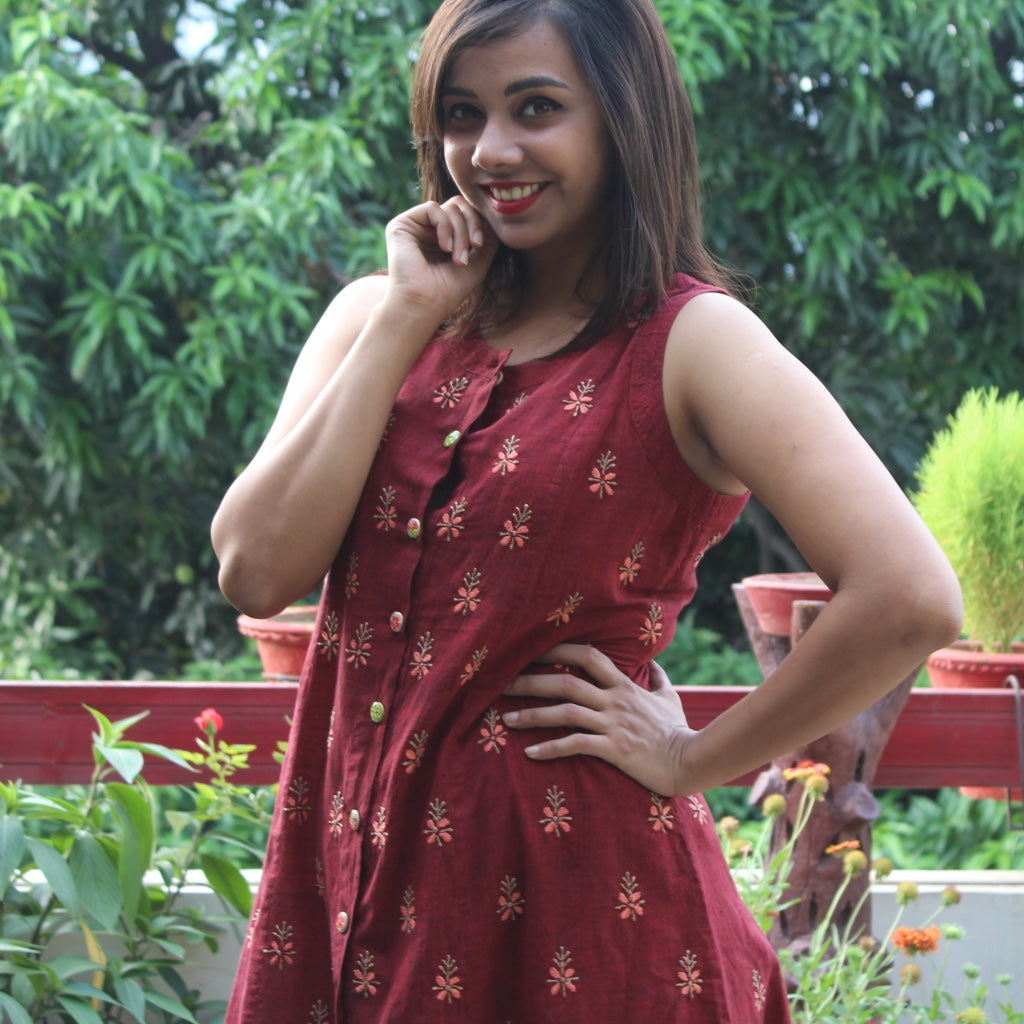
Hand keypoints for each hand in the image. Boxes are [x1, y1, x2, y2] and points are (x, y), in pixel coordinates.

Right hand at [383, 197, 498, 321]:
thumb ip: (487, 240)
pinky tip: (445, 248)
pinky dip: (445, 226)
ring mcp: (415, 227)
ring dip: (460, 232)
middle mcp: (428, 230)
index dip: (478, 224)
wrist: (425, 305)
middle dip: (472, 224)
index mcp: (443, 238)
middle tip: (474, 248)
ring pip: (449, 207)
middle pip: (459, 205)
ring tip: (458, 258)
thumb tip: (493, 221)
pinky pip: (433, 208)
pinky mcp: (402, 225)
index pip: (465, 214)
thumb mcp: (477, 263)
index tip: (480, 246)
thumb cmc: (448, 291)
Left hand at [502, 643, 696, 796]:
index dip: (557, 649)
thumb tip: (655, 661)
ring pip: (565, 712)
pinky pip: (576, 745)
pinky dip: (550, 749)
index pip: (587, 656)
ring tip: (507, 719)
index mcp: (623, 685)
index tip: (530, 650)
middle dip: (531, 681)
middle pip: (565, 682)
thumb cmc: (677, 730)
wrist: (691, 760)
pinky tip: (530, 753)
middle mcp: (614, 700)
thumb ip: (659, 677)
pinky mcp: (614, 749)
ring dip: (532, 714)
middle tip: (502, 682)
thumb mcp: (670, 697)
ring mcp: (613, 724)